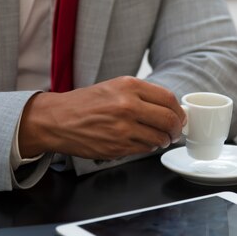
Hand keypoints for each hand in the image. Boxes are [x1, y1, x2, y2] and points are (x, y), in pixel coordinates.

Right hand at [18, 76, 185, 159]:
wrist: (57, 120)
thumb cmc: (86, 103)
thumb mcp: (114, 87)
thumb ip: (142, 95)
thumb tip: (170, 109)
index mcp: (129, 86)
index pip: (168, 99)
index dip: (178, 111)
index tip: (179, 116)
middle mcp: (128, 105)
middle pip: (169, 120)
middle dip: (176, 129)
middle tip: (174, 132)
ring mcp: (123, 128)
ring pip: (159, 137)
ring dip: (163, 140)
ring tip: (159, 138)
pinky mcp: (118, 147)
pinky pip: (145, 149)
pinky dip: (148, 147)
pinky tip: (143, 142)